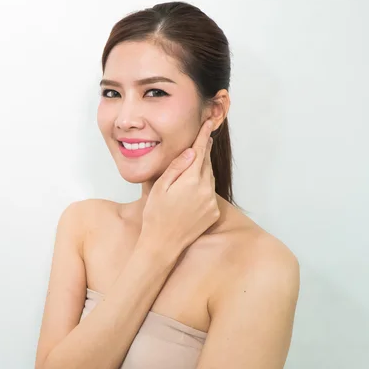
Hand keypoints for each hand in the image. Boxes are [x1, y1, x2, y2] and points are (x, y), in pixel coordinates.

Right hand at [139, 119, 219, 257]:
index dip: (203, 136)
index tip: (209, 123)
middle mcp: (205, 190)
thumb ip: (176, 168)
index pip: (200, 152)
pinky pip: (210, 193)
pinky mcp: (213, 213)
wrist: (163, 244)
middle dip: (204, 151)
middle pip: (206, 163)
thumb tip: (191, 152)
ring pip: (209, 178)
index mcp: (190, 181)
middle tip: (203, 137)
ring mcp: (211, 202)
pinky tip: (192, 189)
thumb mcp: (159, 188)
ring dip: (203, 169)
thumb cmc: (155, 215)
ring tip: (193, 164)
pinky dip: (203, 186)